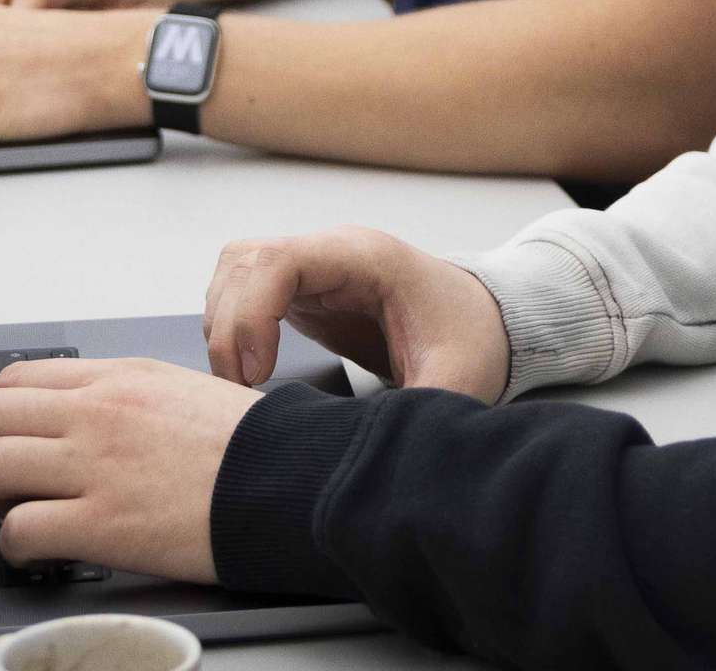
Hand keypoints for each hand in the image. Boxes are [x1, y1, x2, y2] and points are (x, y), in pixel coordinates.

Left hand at [0, 356, 258, 584]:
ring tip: (24, 515)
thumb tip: (84, 412)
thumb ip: (125, 396)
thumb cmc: (251, 444)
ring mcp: (96, 465)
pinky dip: (18, 548)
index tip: (11, 442)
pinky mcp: (102, 523)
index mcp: (116, 379)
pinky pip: (18, 531)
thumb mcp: (182, 390)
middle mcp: (97, 413)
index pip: (14, 380)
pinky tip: (44, 552)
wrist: (292, 479)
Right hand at [207, 227, 508, 402]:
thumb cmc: (476, 339)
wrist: (490, 323)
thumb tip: (379, 463)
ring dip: (225, 325)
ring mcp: (316, 268)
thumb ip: (420, 413)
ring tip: (243, 381)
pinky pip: (246, 291)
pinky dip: (234, 327)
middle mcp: (333, 252)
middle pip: (244, 262)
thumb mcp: (459, 380)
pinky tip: (250, 369)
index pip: (278, 261)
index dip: (250, 315)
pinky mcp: (307, 291)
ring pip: (235, 272)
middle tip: (242, 387)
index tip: (254, 373)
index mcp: (367, 258)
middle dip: (229, 327)